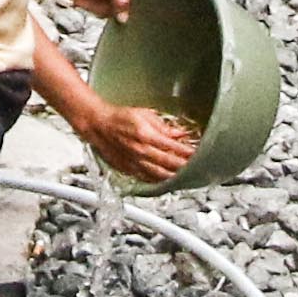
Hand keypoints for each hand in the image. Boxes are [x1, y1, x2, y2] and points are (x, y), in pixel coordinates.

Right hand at [75, 95, 199, 182]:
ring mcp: (135, 163)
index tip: (200, 154)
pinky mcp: (129, 170)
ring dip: (175, 177)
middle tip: (198, 167)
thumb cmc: (119, 118)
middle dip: (186, 167)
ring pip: (160, 176)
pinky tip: (168, 180)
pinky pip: (148, 179)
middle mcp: (142, 152)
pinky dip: (160, 181)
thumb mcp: (144, 115)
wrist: (98, 125)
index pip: (174, 148)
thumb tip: (178, 133)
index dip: (189, 153)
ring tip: (187, 176)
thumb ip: (163, 126)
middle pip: (170, 165)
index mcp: (147, 136)